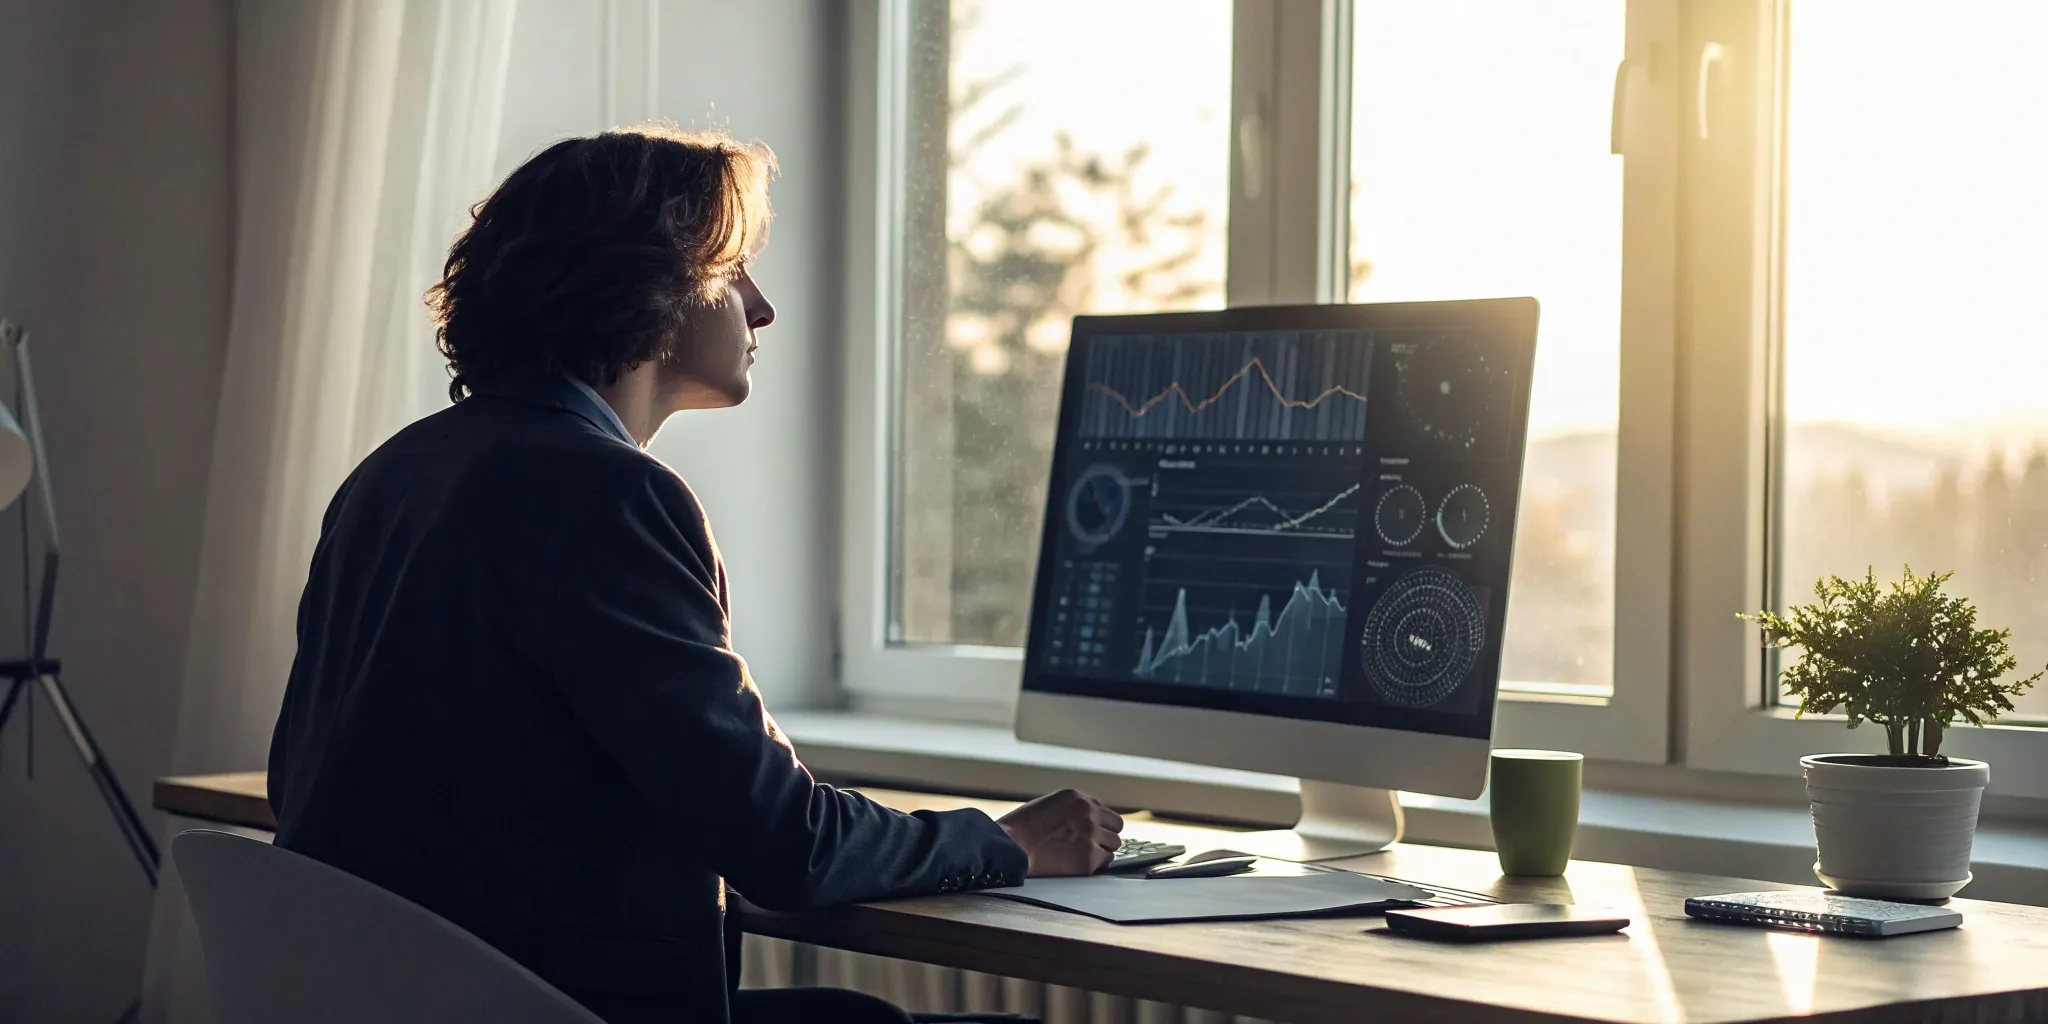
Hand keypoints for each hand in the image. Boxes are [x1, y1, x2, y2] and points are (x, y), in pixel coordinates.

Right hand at [996, 788, 1123, 876]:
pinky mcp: (1089, 858)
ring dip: (1102, 850)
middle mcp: (1088, 813)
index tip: (1092, 831)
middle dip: (1105, 835)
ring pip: (1114, 844)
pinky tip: (1079, 863)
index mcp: (1077, 798)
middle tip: (1091, 844)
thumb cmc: (1021, 829)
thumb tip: (1090, 820)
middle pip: (1116, 826)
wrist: (1010, 849)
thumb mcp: (1049, 805)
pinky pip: (1106, 860)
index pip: (1104, 810)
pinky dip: (1097, 864)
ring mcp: (1090, 835)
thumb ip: (1072, 810)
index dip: (1099, 822)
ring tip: (1082, 854)